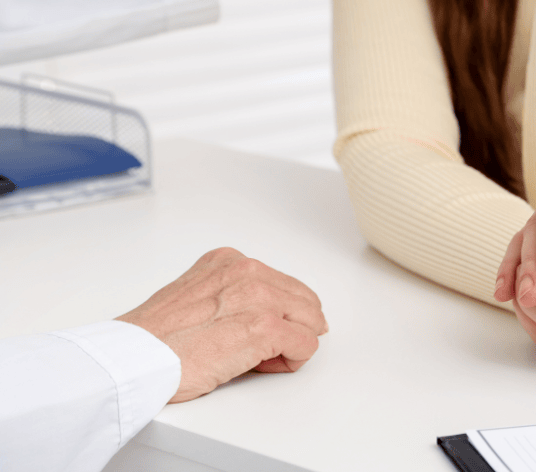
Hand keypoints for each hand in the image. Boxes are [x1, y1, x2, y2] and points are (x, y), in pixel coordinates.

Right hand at [116, 247, 327, 402]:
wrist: (132, 359)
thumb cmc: (154, 339)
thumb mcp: (196, 294)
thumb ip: (231, 295)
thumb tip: (265, 314)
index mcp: (230, 261)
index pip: (283, 285)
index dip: (276, 315)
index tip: (254, 332)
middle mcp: (247, 271)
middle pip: (303, 301)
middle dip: (291, 328)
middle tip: (262, 351)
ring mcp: (258, 297)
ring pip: (311, 321)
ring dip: (291, 344)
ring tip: (257, 359)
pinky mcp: (265, 327)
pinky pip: (306, 345)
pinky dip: (291, 361)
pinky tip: (261, 367)